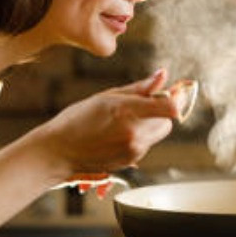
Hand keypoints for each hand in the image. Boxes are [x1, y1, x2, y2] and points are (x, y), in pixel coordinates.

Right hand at [28, 69, 179, 184]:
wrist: (59, 151)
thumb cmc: (78, 119)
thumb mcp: (107, 96)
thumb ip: (140, 88)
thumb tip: (163, 75)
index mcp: (127, 111)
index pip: (169, 107)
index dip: (176, 99)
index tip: (173, 93)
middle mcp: (134, 133)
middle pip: (168, 121)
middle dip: (160, 112)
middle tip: (139, 106)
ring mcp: (133, 150)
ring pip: (158, 133)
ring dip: (149, 125)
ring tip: (122, 122)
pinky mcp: (131, 161)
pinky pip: (146, 144)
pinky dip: (139, 137)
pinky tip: (117, 134)